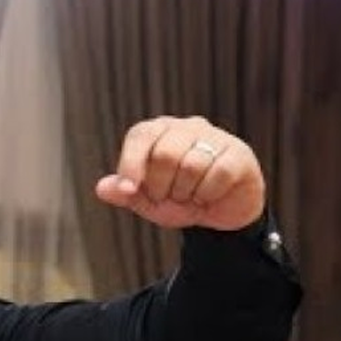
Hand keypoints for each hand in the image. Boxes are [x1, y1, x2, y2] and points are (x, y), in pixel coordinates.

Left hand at [95, 116, 263, 230]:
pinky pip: (219, 173)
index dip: (131, 164)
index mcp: (159, 132)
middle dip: (161, 186)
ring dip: (186, 193)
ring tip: (190, 196)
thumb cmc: (179, 198)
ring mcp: (215, 137)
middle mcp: (187, 127)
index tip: (129, 190)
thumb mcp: (147, 201)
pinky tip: (209, 195)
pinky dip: (208, 194)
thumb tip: (102, 189)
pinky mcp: (238, 153)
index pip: (141, 135)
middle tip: (169, 196)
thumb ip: (124, 193)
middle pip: (165, 154)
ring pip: (192, 165)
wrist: (219, 213)